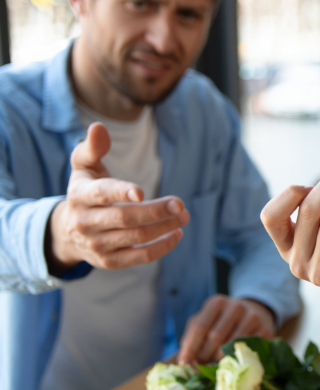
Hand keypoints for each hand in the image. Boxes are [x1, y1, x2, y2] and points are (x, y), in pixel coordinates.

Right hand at [47, 123, 189, 273]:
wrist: (66, 232)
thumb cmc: (84, 190)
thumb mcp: (83, 167)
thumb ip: (92, 148)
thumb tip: (99, 127)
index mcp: (80, 195)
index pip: (101, 194)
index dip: (121, 192)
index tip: (142, 192)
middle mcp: (85, 222)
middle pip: (125, 218)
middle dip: (156, 211)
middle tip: (180, 204)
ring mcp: (96, 245)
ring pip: (136, 238)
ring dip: (164, 227)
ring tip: (184, 216)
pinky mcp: (108, 261)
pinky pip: (139, 258)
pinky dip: (161, 247)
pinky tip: (176, 234)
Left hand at [178, 295, 276, 363]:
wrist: (256, 312)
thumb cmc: (224, 321)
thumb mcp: (207, 321)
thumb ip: (192, 337)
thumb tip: (182, 361)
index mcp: (217, 302)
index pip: (200, 326)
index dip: (190, 347)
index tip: (184, 364)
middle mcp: (235, 306)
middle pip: (215, 336)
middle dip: (205, 356)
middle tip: (200, 368)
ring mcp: (252, 316)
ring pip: (231, 344)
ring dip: (219, 360)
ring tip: (213, 367)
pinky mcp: (265, 329)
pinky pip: (247, 349)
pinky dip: (237, 359)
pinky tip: (231, 363)